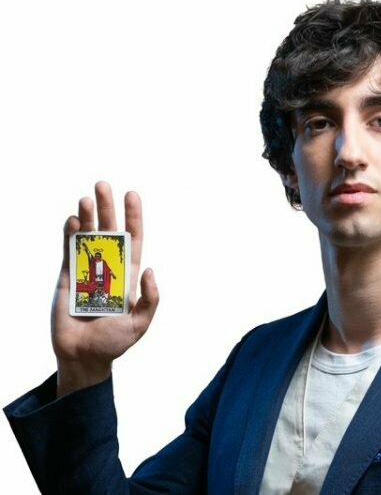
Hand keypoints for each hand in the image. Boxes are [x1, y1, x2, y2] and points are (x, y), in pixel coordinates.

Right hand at [52, 181, 158, 396]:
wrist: (84, 357)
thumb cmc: (114, 341)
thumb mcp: (141, 323)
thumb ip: (150, 299)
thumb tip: (151, 270)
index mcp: (127, 275)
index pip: (132, 239)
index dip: (133, 217)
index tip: (132, 195)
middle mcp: (107, 267)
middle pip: (108, 232)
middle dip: (107, 208)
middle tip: (103, 185)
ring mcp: (86, 271)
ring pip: (86, 238)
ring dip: (86, 218)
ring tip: (86, 199)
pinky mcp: (67, 279)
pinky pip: (67, 253)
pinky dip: (69, 237)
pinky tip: (72, 221)